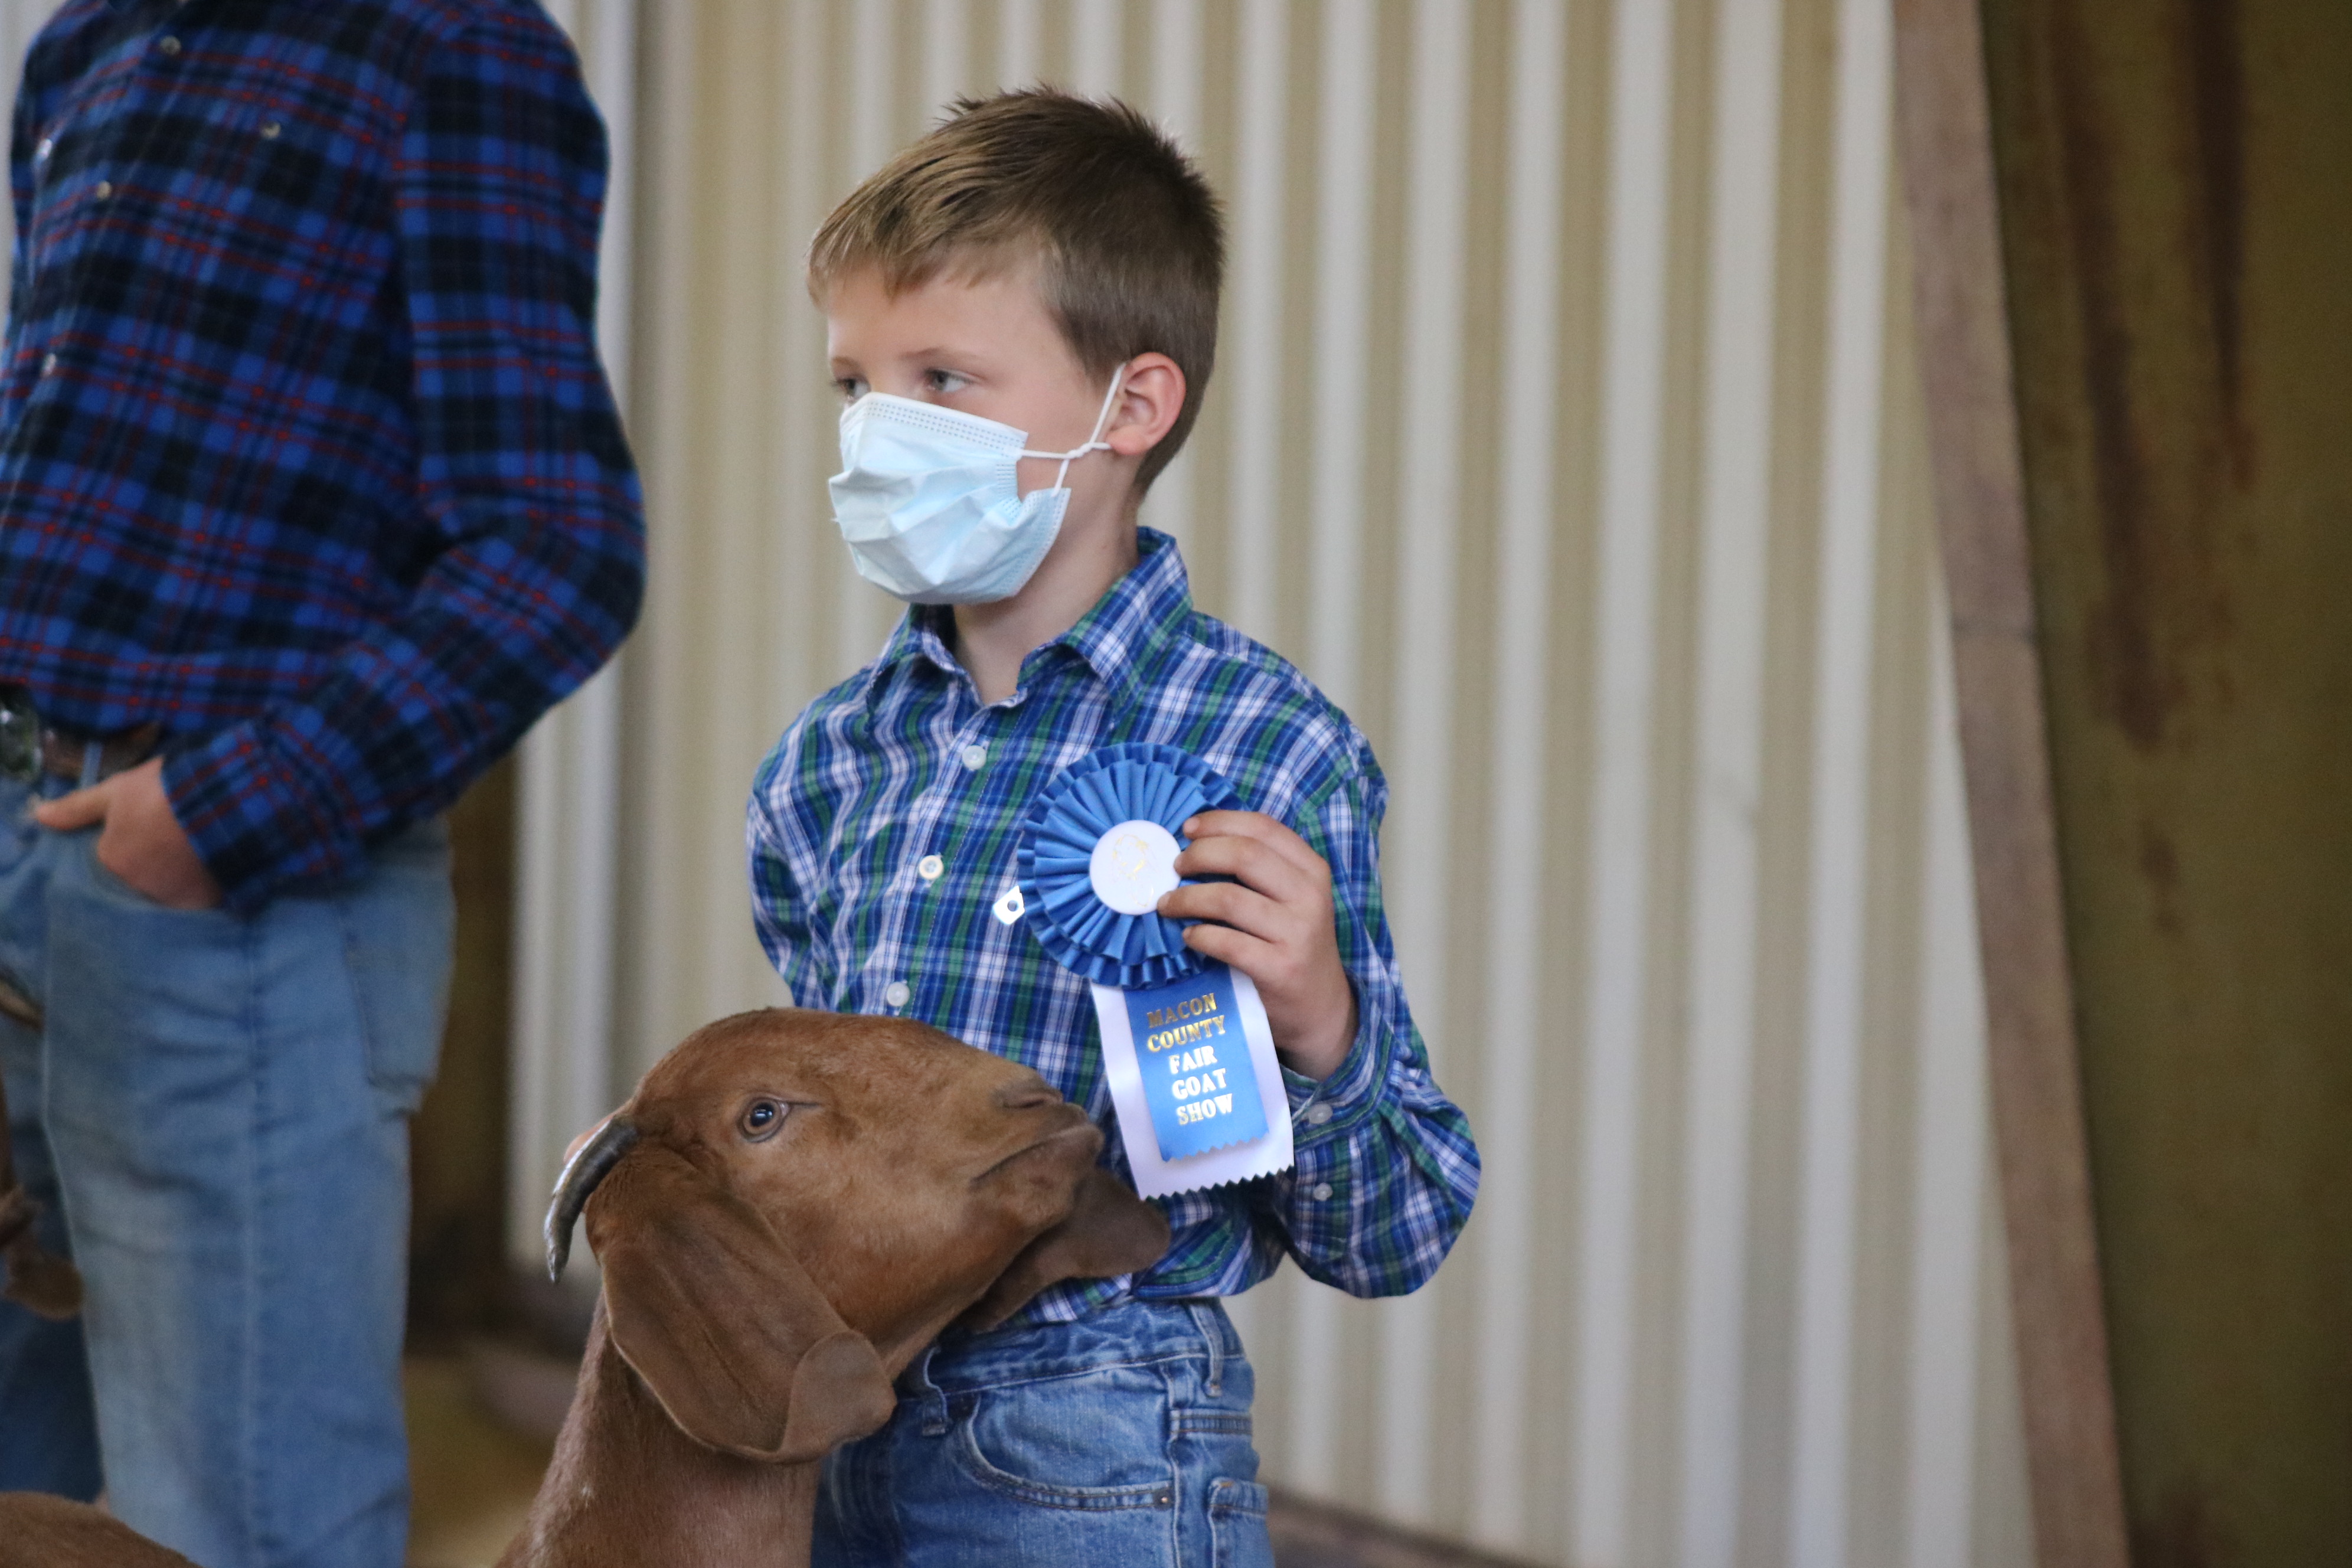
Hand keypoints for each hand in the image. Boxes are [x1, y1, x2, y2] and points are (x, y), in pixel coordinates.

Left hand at [32, 757, 222, 909]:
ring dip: (173, 877)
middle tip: (171, 840)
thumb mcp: (118, 789)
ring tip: (193, 853)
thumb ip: (79, 807)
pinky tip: (209, 870)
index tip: (147, 827)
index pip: (113, 857)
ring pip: (164, 890)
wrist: (223, 801)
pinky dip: (198, 890)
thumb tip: (38, 815)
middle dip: (150, 862)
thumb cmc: (164, 791)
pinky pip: (193, 901)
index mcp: (110, 858)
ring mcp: (167, 897)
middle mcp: (133, 885)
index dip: (130, 841)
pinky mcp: (200, 903)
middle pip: (137, 878)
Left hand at [1156, 810, 1357, 1081]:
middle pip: (1244, 855)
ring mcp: (1297, 933)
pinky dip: (1199, 936)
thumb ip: (1258, 870)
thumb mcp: (1291, 898)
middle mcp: (1309, 896)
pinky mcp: (1279, 968)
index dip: (1220, 821)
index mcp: (1311, 869)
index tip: (1188, 828)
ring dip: (1187, 898)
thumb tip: (1195, 840)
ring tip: (1168, 904)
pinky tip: (1189, 936)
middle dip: (1200, 855)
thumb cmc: (1292, 943)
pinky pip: (1226, 943)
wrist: (1320, 1006)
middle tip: (1176, 867)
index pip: (1263, 828)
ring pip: (1228, 898)